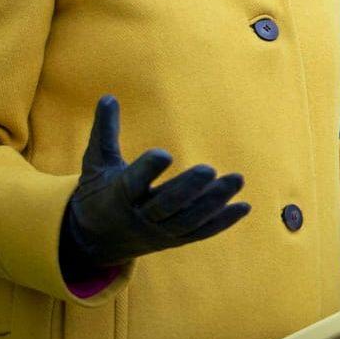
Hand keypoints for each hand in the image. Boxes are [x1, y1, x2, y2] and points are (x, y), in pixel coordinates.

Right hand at [60, 95, 250, 276]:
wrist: (96, 242)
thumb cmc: (98, 193)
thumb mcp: (96, 163)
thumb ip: (105, 132)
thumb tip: (108, 96)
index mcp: (116, 197)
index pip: (132, 184)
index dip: (147, 170)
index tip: (164, 153)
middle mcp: (138, 217)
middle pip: (165, 207)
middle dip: (188, 189)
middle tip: (210, 169)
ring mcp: (157, 232)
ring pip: (187, 221)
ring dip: (214, 203)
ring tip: (237, 180)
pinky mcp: (173, 241)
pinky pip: (200, 233)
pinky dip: (222, 222)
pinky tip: (243, 206)